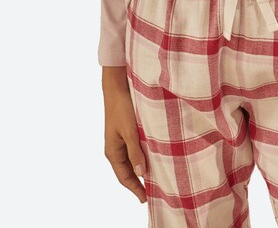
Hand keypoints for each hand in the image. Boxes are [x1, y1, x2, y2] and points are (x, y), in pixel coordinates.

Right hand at [102, 67, 146, 203]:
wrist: (118, 87)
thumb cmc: (123, 108)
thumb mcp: (130, 131)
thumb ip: (135, 152)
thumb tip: (142, 173)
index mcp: (112, 151)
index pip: (124, 177)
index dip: (135, 189)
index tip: (146, 199)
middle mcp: (116, 148)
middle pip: (128, 171)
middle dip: (139, 182)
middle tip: (154, 192)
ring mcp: (121, 140)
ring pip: (133, 160)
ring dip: (142, 169)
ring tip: (157, 177)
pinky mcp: (128, 132)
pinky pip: (135, 149)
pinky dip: (144, 156)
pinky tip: (155, 157)